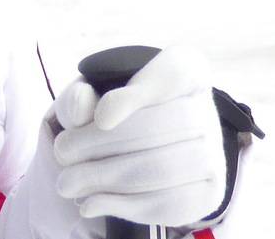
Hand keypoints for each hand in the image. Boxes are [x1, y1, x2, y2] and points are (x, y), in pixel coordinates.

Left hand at [50, 46, 224, 224]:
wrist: (140, 144)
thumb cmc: (110, 109)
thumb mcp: (89, 93)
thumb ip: (80, 96)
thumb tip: (82, 105)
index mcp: (184, 69)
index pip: (168, 77)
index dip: (134, 98)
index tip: (100, 118)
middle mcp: (206, 110)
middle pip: (156, 130)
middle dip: (101, 145)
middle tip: (61, 153)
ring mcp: (213, 154)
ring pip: (160, 171)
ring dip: (106, 178)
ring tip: (68, 182)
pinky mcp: (207, 192)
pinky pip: (168, 203)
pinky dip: (124, 205)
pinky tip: (91, 202)